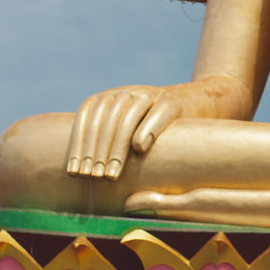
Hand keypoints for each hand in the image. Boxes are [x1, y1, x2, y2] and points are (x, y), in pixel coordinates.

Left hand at [65, 85, 182, 179]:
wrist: (194, 102)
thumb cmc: (153, 125)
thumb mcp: (127, 126)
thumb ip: (106, 140)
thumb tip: (76, 171)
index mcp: (111, 97)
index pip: (87, 116)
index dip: (78, 144)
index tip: (74, 171)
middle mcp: (127, 92)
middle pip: (104, 120)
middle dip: (96, 152)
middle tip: (94, 178)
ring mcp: (149, 94)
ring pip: (127, 119)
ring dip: (116, 149)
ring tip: (111, 175)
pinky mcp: (171, 101)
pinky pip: (156, 114)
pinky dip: (147, 130)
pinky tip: (139, 149)